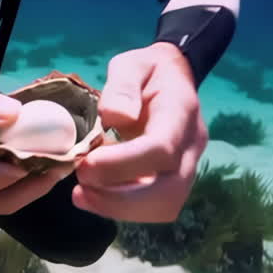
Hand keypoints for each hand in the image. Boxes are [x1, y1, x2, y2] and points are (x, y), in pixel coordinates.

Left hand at [74, 42, 207, 221]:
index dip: (122, 165)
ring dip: (119, 208)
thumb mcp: (132, 64)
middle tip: (80, 187)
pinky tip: (94, 194)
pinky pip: (155, 208)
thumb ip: (123, 85)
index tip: (86, 165)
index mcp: (181, 113)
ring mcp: (188, 168)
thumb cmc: (148, 72)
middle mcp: (191, 146)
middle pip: (168, 191)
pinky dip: (122, 208)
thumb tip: (115, 117)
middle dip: (120, 199)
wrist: (173, 80)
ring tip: (82, 193)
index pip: (162, 150)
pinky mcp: (175, 182)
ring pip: (164, 206)